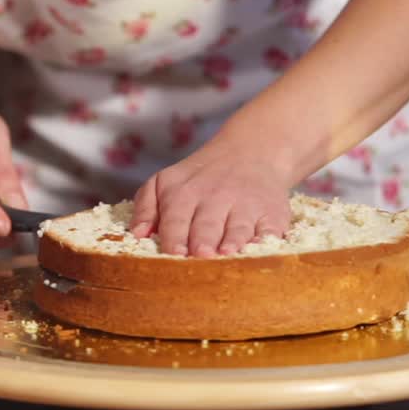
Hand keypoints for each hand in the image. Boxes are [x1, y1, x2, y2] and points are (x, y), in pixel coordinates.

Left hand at [128, 138, 290, 256]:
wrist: (250, 153)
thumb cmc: (198, 178)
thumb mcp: (164, 181)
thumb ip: (146, 206)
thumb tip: (137, 234)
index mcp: (183, 194)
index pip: (176, 220)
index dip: (175, 239)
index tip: (174, 255)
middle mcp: (215, 199)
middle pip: (206, 226)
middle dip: (202, 243)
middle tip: (200, 256)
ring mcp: (246, 206)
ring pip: (238, 228)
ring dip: (232, 242)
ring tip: (226, 253)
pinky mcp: (272, 214)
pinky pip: (270, 230)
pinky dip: (266, 240)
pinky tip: (259, 250)